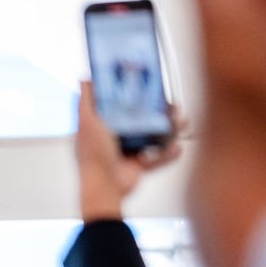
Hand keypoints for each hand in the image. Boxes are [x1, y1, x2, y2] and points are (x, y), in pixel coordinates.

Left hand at [76, 80, 188, 220]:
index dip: (134, 95)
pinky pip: (157, 157)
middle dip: (159, 111)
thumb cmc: (93, 156)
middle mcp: (114, 137)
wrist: (105, 187)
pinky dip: (168, 153)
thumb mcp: (87, 123)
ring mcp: (127, 151)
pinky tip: (177, 147)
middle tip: (172, 105)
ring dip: (169, 129)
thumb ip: (86, 101)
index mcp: (102, 126)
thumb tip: (85, 79)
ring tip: (180, 122)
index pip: (120, 105)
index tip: (149, 85)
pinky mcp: (138, 165)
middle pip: (141, 119)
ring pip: (153, 136)